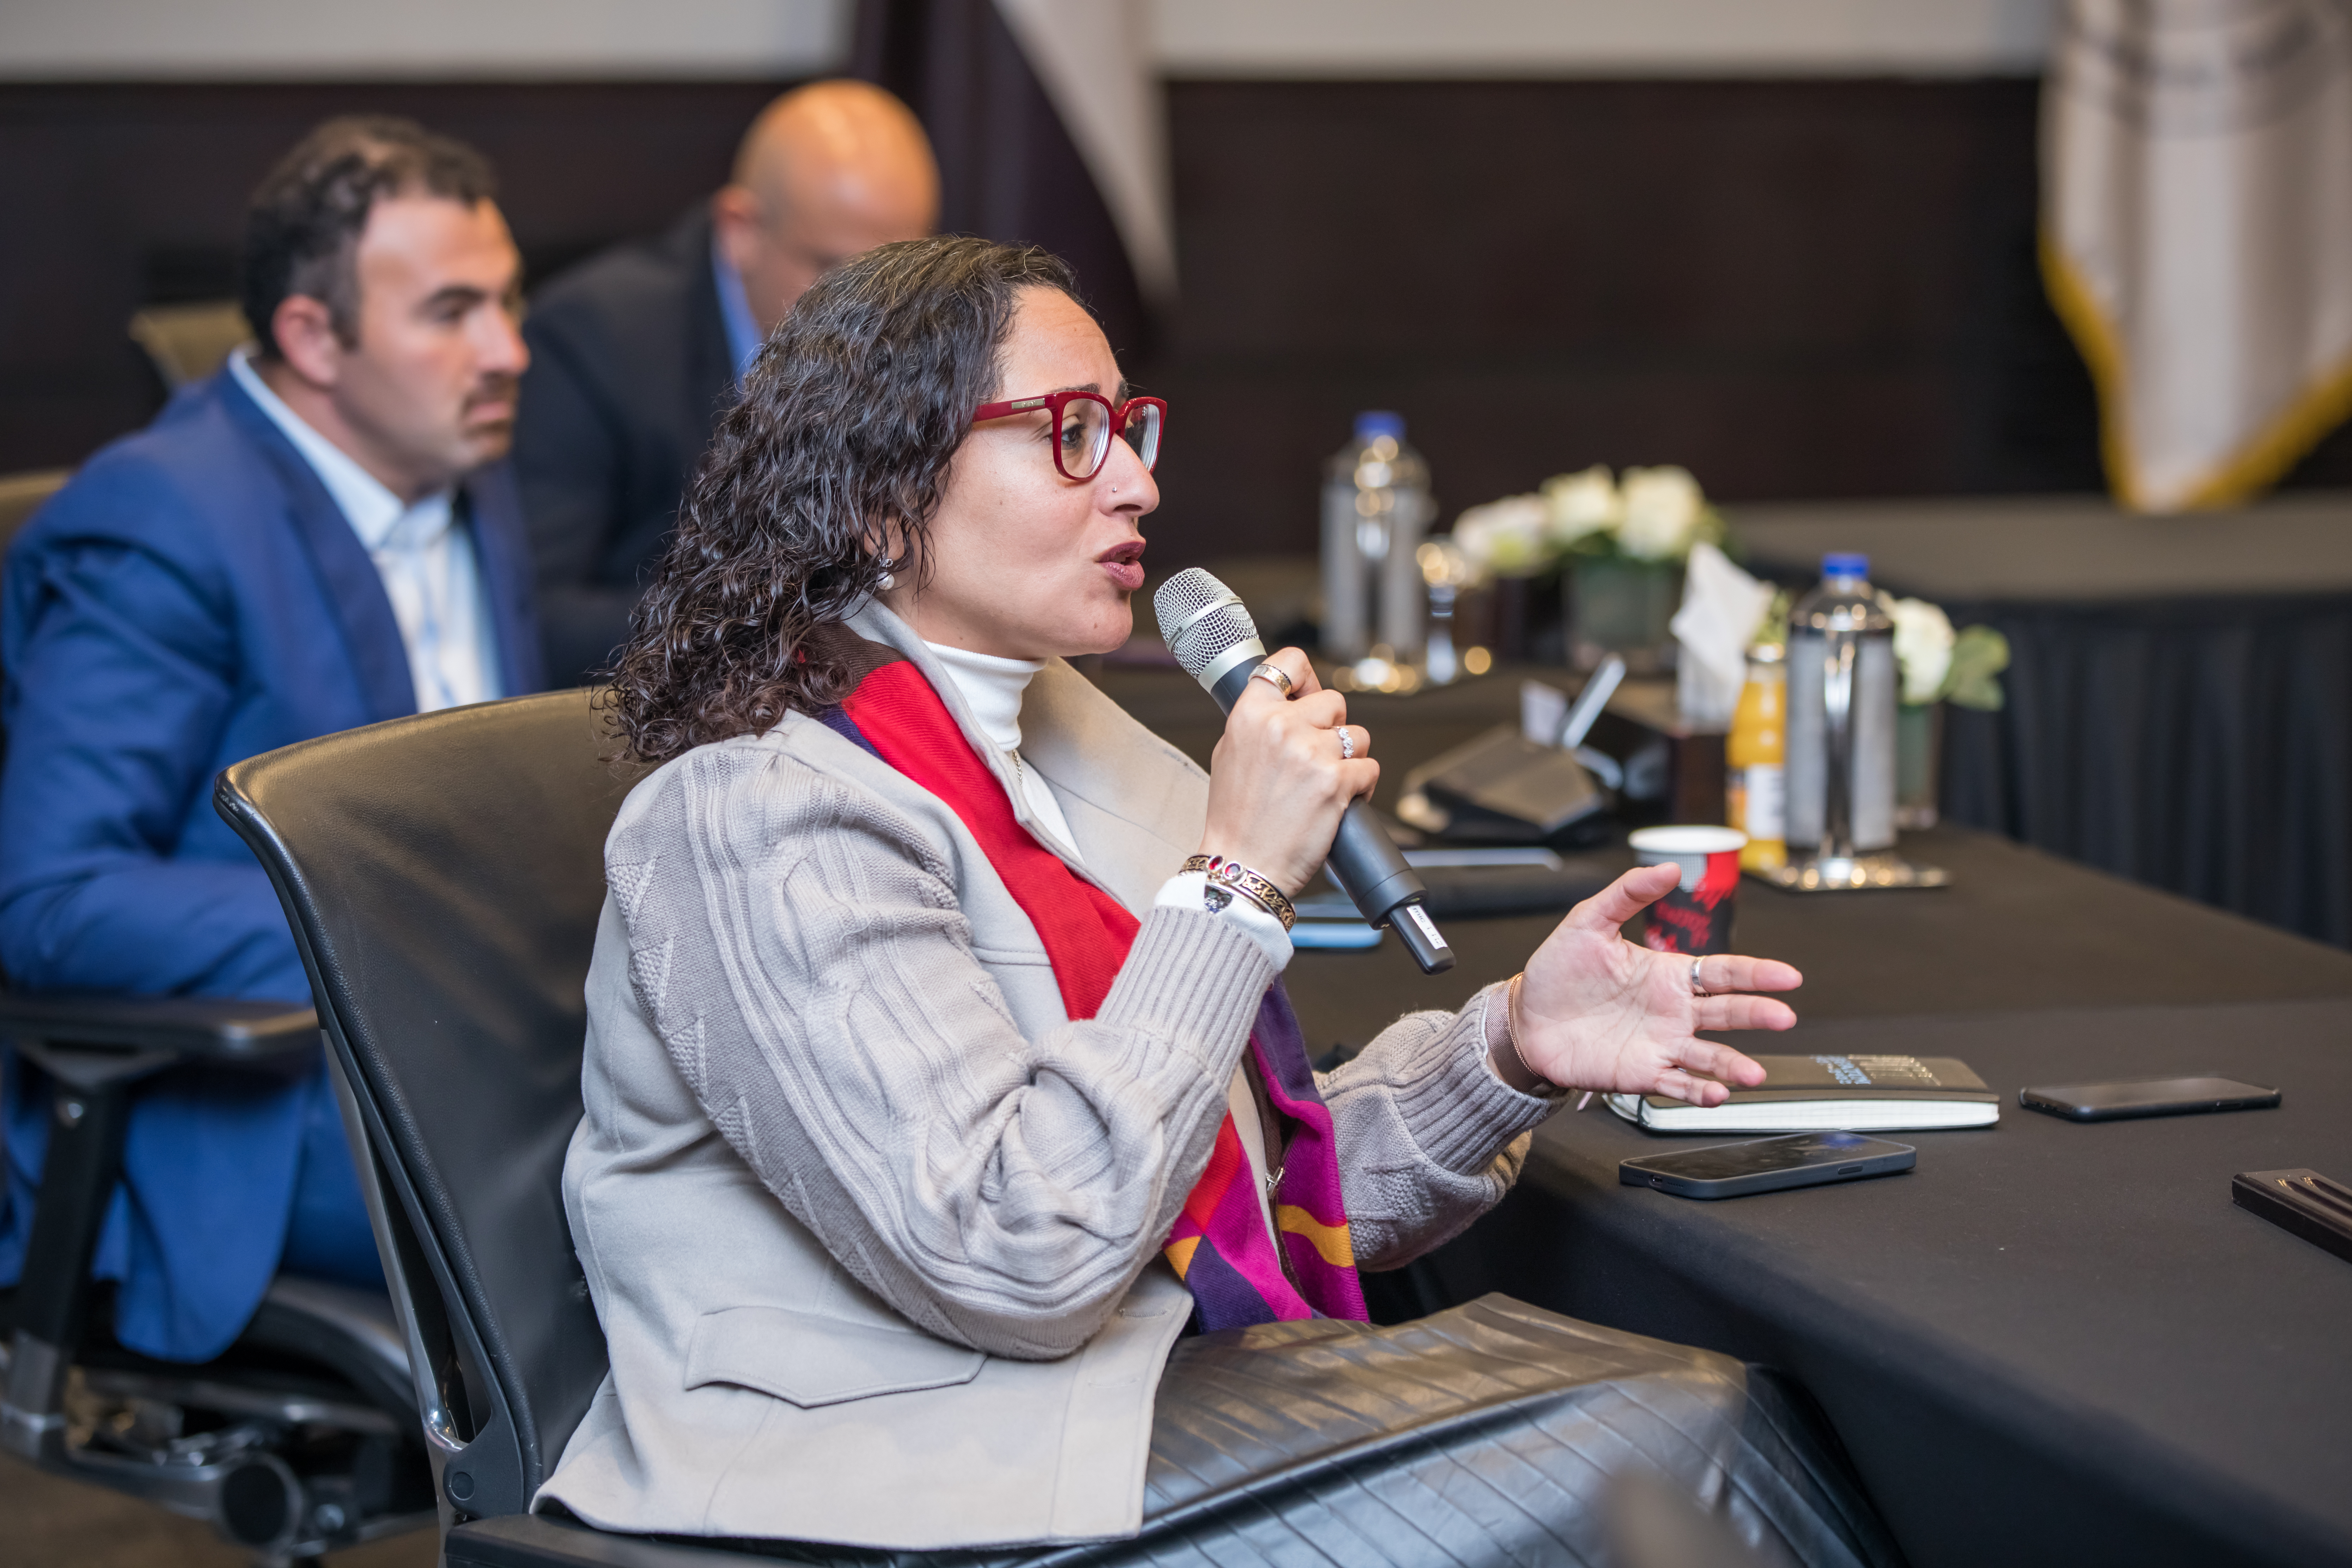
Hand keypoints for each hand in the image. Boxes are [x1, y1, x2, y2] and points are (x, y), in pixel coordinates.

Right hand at [1197, 647, 1377, 896]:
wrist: (1241, 866)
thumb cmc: (1235, 819)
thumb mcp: (1230, 753)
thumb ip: (1258, 721)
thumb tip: (1288, 700)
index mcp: (1250, 714)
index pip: (1290, 663)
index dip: (1307, 678)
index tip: (1308, 694)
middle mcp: (1281, 727)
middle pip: (1334, 702)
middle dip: (1331, 729)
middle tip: (1314, 758)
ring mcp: (1311, 753)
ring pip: (1358, 735)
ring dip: (1349, 758)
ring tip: (1325, 783)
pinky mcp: (1336, 782)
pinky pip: (1369, 768)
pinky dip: (1362, 786)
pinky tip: (1340, 801)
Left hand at [1504, 864, 1800, 1103]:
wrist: (1525, 1018)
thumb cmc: (1557, 972)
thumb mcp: (1588, 922)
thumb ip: (1628, 893)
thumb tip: (1668, 868)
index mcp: (1668, 973)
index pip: (1723, 971)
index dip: (1757, 973)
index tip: (1787, 976)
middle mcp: (1672, 1011)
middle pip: (1727, 1012)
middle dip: (1757, 1013)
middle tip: (1784, 1016)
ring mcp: (1661, 1044)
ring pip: (1709, 1055)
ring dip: (1734, 1064)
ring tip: (1753, 1073)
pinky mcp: (1642, 1073)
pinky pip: (1678, 1085)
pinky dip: (1699, 1092)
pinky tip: (1716, 1093)